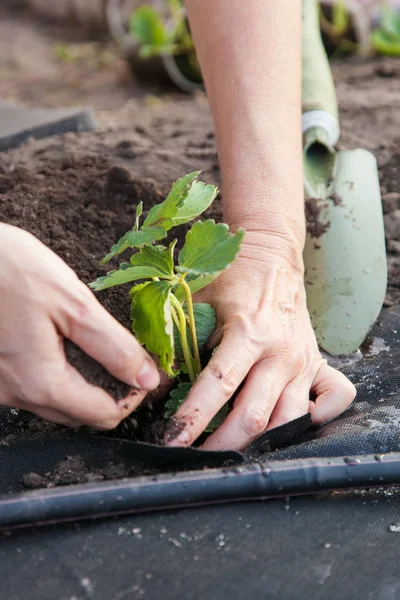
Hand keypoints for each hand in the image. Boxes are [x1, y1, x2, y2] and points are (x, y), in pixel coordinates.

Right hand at [0, 224, 159, 428]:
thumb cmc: (7, 270)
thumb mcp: (73, 304)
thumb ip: (114, 347)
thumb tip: (146, 378)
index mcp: (41, 383)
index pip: (104, 414)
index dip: (132, 395)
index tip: (143, 368)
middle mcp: (15, 395)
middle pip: (79, 414)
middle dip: (109, 391)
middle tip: (124, 356)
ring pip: (55, 403)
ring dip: (82, 383)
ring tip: (94, 345)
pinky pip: (31, 387)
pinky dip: (55, 374)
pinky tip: (59, 342)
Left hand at [165, 231, 355, 450]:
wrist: (271, 254)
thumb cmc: (231, 277)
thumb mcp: (198, 302)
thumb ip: (179, 342)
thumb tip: (156, 385)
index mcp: (249, 333)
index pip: (219, 385)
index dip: (194, 417)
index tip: (173, 441)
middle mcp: (281, 353)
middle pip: (255, 415)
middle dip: (223, 445)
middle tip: (198, 458)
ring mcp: (304, 361)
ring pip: (290, 419)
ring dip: (261, 443)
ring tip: (233, 453)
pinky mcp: (319, 363)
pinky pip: (335, 398)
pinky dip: (319, 418)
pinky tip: (291, 423)